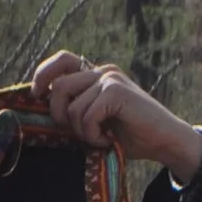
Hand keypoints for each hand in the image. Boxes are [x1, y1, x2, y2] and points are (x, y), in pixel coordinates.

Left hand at [29, 53, 201, 180]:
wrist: (165, 141)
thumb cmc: (130, 136)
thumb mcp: (97, 119)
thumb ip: (76, 108)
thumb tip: (42, 107)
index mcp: (96, 75)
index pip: (62, 60)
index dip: (44, 74)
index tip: (36, 95)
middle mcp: (102, 71)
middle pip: (59, 86)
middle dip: (59, 115)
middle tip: (77, 133)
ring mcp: (110, 79)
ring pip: (72, 106)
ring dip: (82, 132)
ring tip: (100, 139)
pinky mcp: (116, 91)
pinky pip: (87, 116)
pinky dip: (93, 135)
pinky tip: (108, 141)